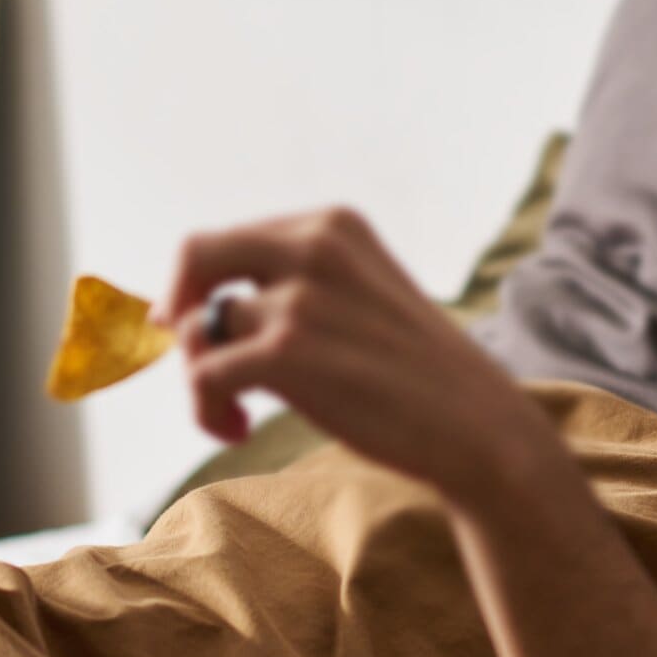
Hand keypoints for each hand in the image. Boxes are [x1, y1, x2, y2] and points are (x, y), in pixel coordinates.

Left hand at [152, 206, 560, 509]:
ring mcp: (300, 298)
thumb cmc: (415, 377)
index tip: (194, 326)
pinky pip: (203, 375)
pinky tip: (237, 430)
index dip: (197, 284)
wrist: (477, 429)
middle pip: (195, 255)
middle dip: (179, 309)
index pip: (229, 237)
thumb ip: (294, 286)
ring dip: (200, 381)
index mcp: (334, 226)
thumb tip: (194, 311)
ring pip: (199, 330)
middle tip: (193, 359)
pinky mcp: (288, 353)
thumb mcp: (360, 298)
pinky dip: (205, 410)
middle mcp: (314, 246)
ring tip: (234, 416)